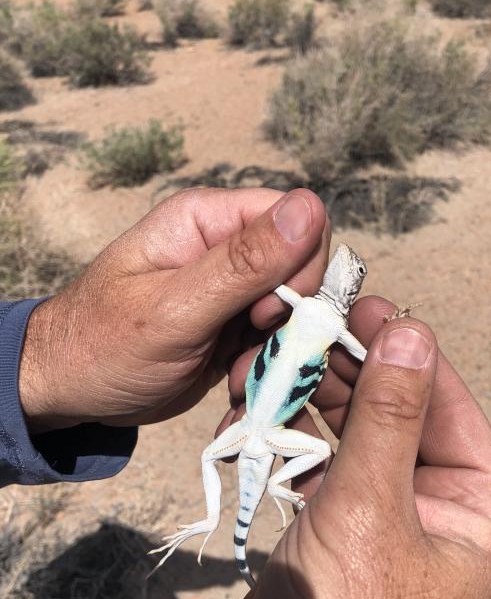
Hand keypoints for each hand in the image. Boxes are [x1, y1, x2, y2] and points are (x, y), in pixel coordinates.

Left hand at [19, 187, 327, 432]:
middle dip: (290, 318)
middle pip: (304, 269)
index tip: (265, 314)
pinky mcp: (237, 327)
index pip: (296, 218)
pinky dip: (266, 367)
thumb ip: (243, 264)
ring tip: (236, 375)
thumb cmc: (103, 345)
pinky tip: (235, 383)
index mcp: (208, 220)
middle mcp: (227, 248)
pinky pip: (279, 341)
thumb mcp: (174, 309)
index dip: (298, 266)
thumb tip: (310, 208)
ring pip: (297, 312)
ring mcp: (235, 291)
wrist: (72, 391)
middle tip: (251, 349)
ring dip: (278, 351)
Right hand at [216, 298, 490, 598]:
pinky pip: (327, 466)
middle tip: (321, 325)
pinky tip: (273, 406)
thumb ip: (390, 418)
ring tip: (288, 357)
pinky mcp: (339, 531)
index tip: (378, 310)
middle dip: (360, 374)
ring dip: (322, 401)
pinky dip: (301, 438)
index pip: (452, 412)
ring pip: (358, 439)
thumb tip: (413, 333)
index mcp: (474, 514)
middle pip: (402, 419)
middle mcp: (437, 514)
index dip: (415, 357)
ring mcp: (385, 522)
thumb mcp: (370, 508)